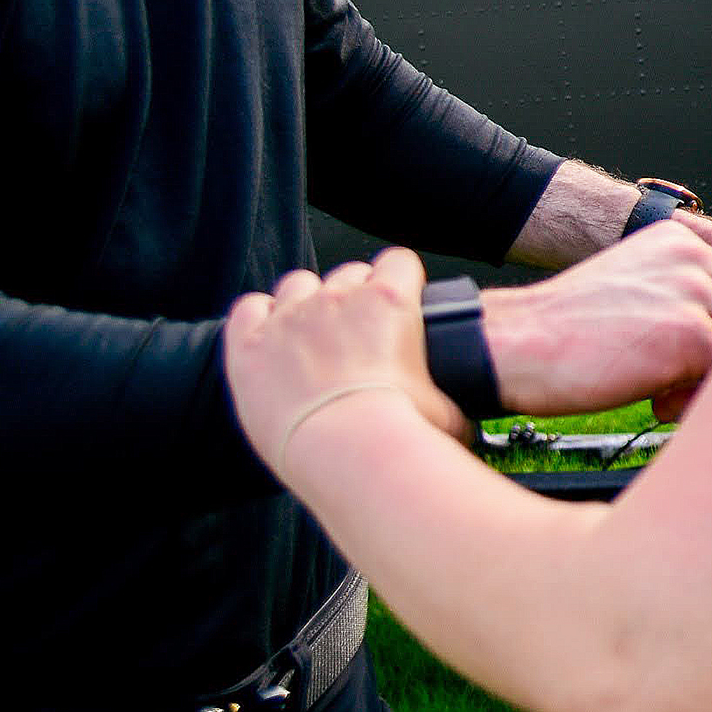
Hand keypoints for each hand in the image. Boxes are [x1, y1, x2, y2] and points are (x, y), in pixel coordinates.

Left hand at [226, 249, 470, 478]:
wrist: (347, 450)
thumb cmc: (401, 431)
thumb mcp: (448, 412)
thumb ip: (451, 402)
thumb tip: (462, 425)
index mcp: (391, 301)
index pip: (399, 262)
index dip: (399, 281)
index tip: (398, 306)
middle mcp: (338, 298)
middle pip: (347, 273)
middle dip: (352, 298)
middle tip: (355, 339)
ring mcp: (290, 317)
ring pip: (297, 284)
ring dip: (305, 304)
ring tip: (310, 342)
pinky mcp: (250, 343)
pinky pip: (249, 307)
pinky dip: (257, 319)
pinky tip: (269, 344)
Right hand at [482, 217, 711, 419]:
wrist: (516, 346)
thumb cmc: (567, 333)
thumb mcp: (636, 293)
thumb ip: (684, 301)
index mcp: (685, 242)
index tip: (682, 364)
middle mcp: (697, 258)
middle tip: (671, 389)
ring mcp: (697, 293)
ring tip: (663, 397)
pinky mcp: (693, 334)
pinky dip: (703, 400)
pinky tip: (660, 405)